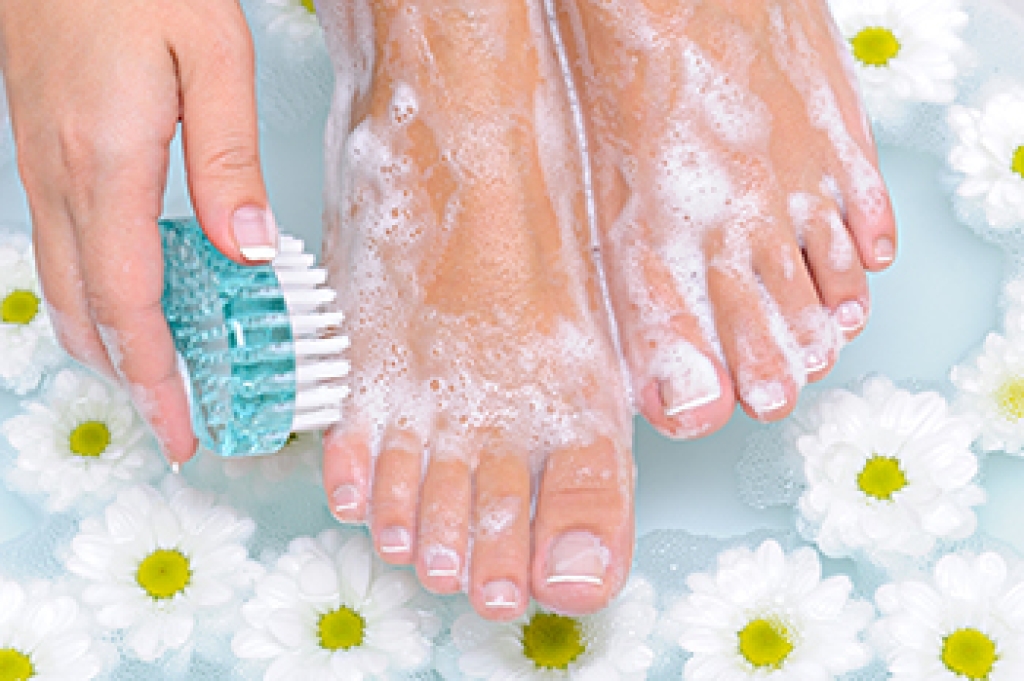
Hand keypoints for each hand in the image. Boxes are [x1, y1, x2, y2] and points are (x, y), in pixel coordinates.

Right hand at [0, 0, 276, 464]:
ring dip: (106, 343)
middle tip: (174, 423)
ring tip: (154, 377)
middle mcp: (61, 176)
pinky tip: (129, 302)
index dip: (157, 377)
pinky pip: (61, 247)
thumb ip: (230, 161)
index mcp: (108, 162)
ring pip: (62, 286)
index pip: (130, 304)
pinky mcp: (41, 150)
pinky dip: (93, 296)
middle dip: (131, 378)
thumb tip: (251, 253)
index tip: (182, 428)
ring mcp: (41, 165)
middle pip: (86, 312)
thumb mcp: (214, 57)